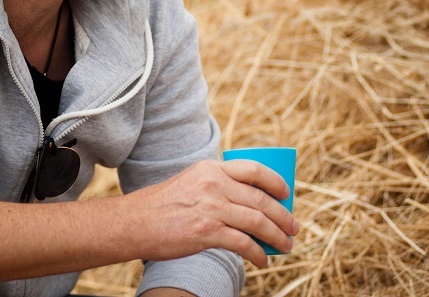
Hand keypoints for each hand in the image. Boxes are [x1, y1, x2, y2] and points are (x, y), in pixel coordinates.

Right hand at [126, 159, 298, 267]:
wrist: (135, 222)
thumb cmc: (162, 205)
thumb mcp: (191, 181)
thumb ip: (215, 185)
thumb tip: (247, 202)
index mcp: (211, 168)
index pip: (254, 170)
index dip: (276, 182)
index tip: (287, 194)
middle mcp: (213, 184)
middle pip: (261, 199)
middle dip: (283, 216)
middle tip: (293, 228)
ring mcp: (211, 208)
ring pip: (257, 221)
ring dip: (277, 236)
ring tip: (285, 246)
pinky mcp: (206, 232)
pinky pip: (243, 243)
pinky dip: (258, 253)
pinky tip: (262, 260)